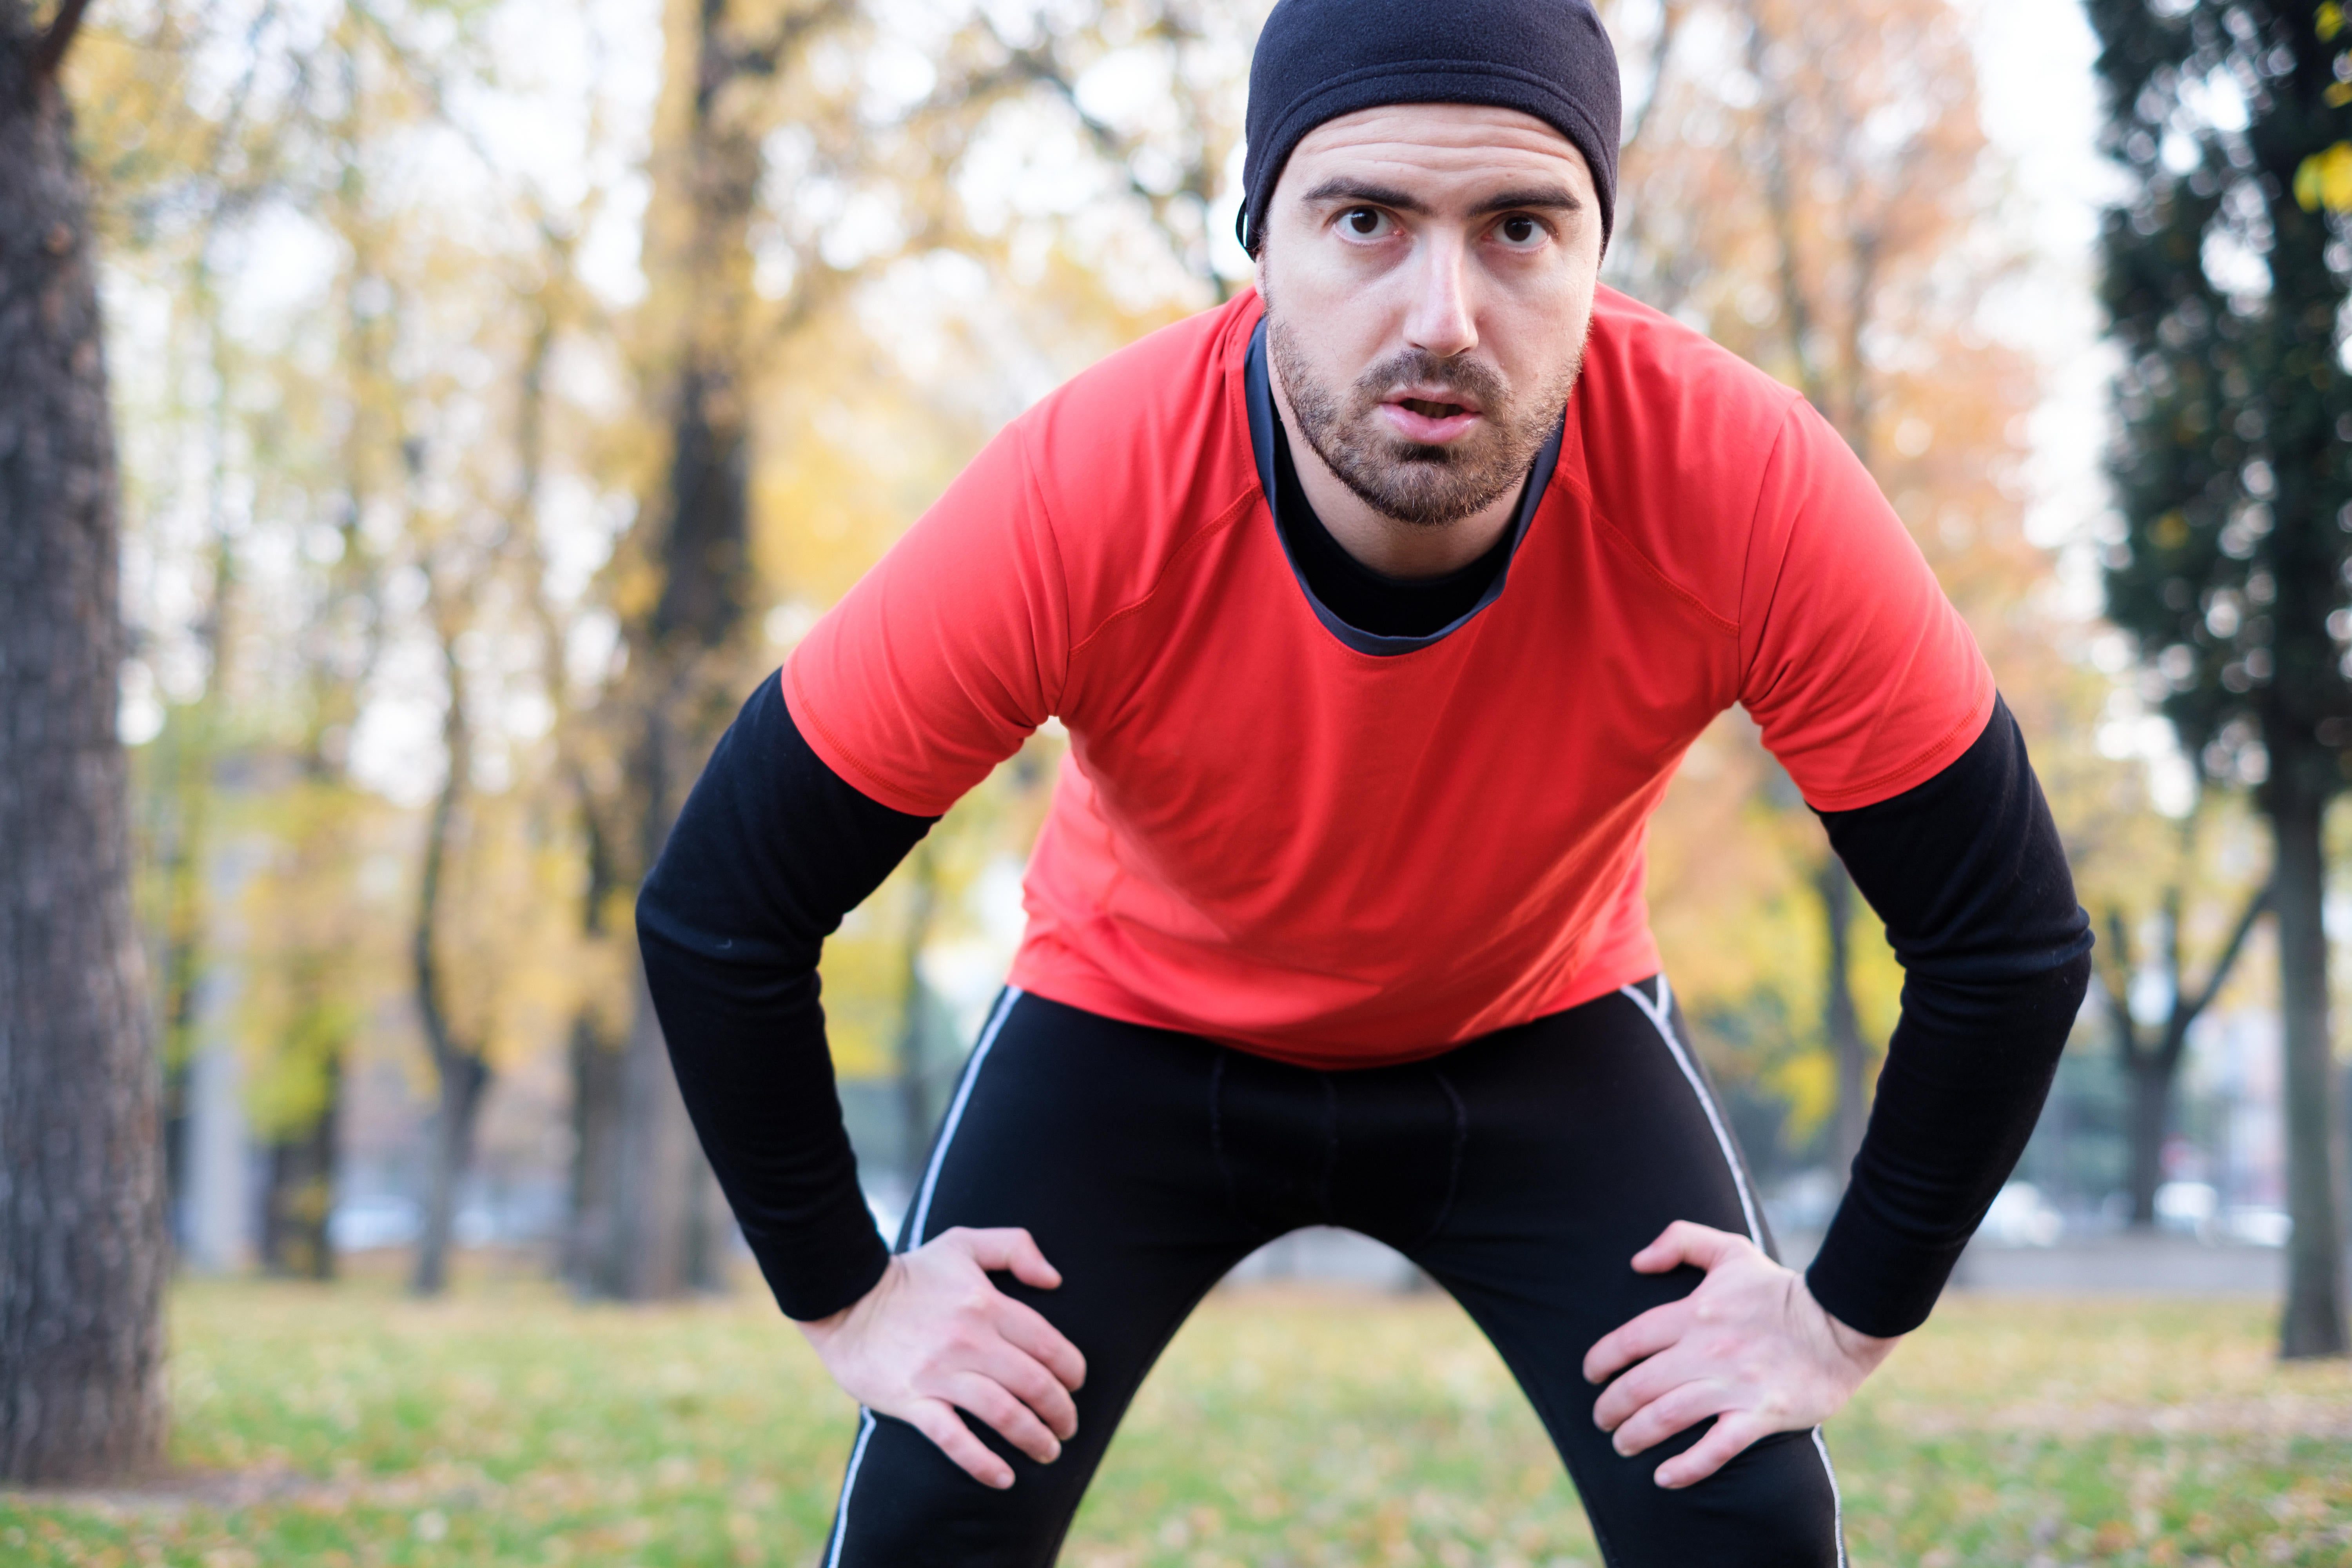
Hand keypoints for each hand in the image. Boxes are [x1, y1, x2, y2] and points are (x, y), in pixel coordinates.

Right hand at [797, 1226, 1086, 1488]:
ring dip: (1034, 1439)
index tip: (1077, 1385)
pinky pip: (954, 1440)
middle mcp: (968, 1340)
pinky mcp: (911, 1401)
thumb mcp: (963, 1242)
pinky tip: (1004, 1479)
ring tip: (1049, 1451)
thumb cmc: (912, 1274)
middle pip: (1034, 1384)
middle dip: (1061, 1412)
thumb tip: (1054, 1279)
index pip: (1047, 1344)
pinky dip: (982, 1463)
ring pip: (1003, 1414)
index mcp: (986, 1303)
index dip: (1072, 1370)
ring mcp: (939, 1373)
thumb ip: (1014, 1246)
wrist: (845, 1299)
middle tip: (1068, 1427)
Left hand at [1582, 1220, 1898, 1488]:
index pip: (1628, 1340)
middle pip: (1639, 1385)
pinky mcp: (1761, 1415)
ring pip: (1667, 1417)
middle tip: (1602, 1420)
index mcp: (1692, 1313)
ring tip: (1622, 1446)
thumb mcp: (1729, 1250)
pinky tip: (1664, 1478)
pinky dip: (1686, 1468)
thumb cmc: (1780, 1289)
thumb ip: (1680, 1240)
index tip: (1591, 1375)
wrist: (1842, 1321)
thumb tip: (1637, 1260)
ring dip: (1636, 1436)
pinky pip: (1715, 1449)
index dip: (1601, 1360)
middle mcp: (1705, 1351)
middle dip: (1610, 1408)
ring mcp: (1733, 1386)